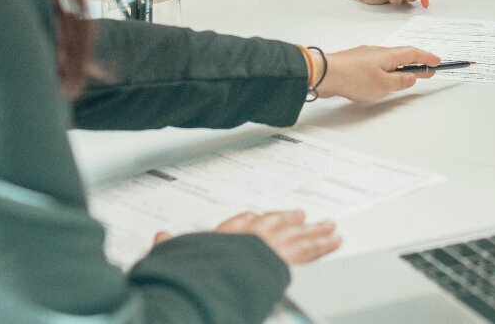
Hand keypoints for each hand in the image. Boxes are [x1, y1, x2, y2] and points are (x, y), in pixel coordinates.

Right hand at [156, 209, 339, 264]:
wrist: (213, 278)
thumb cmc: (196, 270)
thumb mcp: (175, 258)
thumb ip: (169, 247)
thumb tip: (160, 238)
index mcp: (224, 235)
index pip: (241, 221)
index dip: (251, 220)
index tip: (258, 217)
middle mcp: (248, 235)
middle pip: (273, 222)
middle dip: (288, 219)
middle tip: (302, 215)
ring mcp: (268, 245)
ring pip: (296, 233)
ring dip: (314, 229)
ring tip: (329, 226)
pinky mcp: (284, 258)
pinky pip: (309, 249)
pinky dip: (322, 244)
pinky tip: (334, 241)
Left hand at [318, 45, 438, 101]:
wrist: (325, 73)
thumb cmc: (354, 78)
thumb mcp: (383, 85)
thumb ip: (400, 81)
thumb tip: (412, 77)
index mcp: (389, 55)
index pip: (414, 54)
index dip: (427, 58)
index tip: (437, 62)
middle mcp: (378, 51)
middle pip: (402, 54)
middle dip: (416, 62)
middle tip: (427, 69)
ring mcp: (365, 55)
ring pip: (389, 59)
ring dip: (401, 66)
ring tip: (407, 75)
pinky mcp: (355, 61)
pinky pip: (378, 63)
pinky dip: (387, 68)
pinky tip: (384, 76)